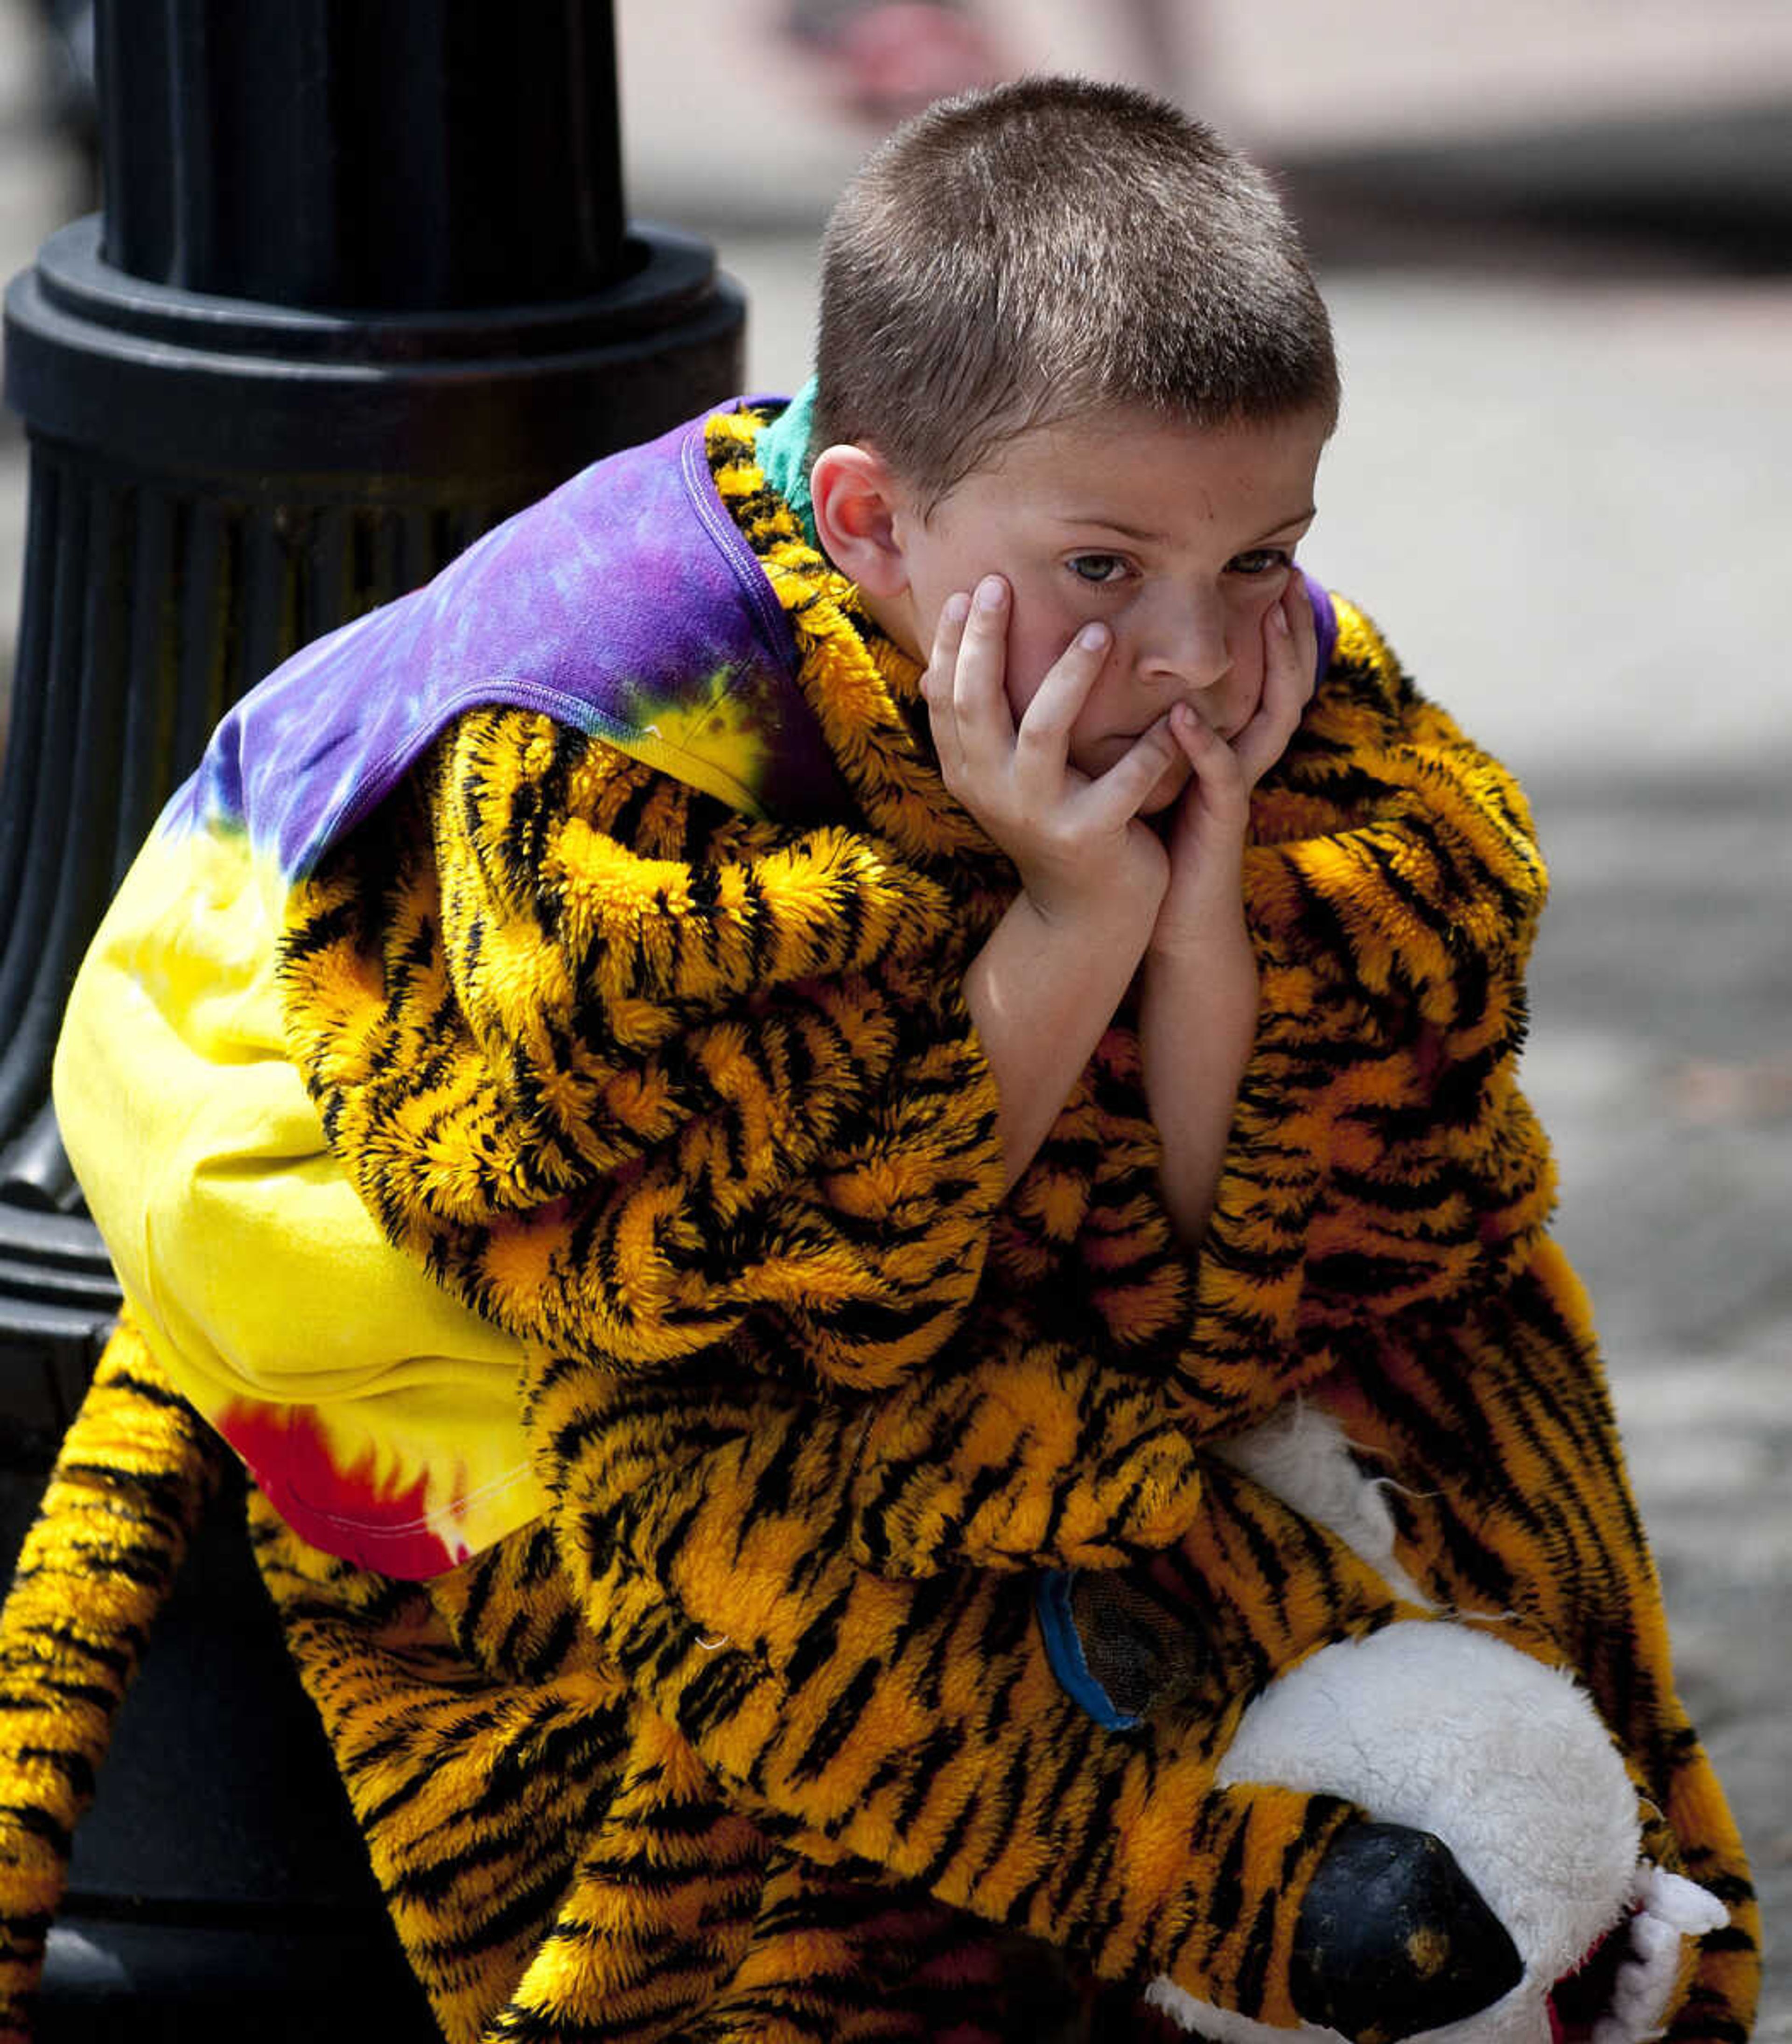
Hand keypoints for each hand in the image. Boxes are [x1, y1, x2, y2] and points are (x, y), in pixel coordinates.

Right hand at [923, 576, 1171, 925]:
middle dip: (986, 639)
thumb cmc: (1056, 823)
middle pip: (977, 703)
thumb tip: (954, 650)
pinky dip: (1149, 749)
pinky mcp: (1086, 837)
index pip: (945, 695)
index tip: (969, 589)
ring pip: (1043, 733)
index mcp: (967, 770)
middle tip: (1004, 584)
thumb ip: (989, 724)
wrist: (1085, 914)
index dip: (952, 641)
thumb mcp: (1009, 776)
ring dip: (1070, 678)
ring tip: (1099, 633)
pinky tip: (1176, 716)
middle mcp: (990, 791)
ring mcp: (1035, 815)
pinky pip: (1120, 783)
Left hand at [1150, 577, 1316, 961]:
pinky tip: (1185, 716)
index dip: (1275, 627)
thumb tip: (1109, 664)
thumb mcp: (1150, 766)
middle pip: (1287, 683)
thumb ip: (1147, 721)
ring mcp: (1235, 790)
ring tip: (1270, 618)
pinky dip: (1204, 746)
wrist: (1161, 918)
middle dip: (1293, 632)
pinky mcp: (1218, 824)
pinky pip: (1220, 778)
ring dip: (1275, 667)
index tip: (1272, 572)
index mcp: (1228, 742)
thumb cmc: (1150, 839)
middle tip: (1291, 576)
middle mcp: (1242, 760)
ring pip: (1273, 719)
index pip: (1264, 673)